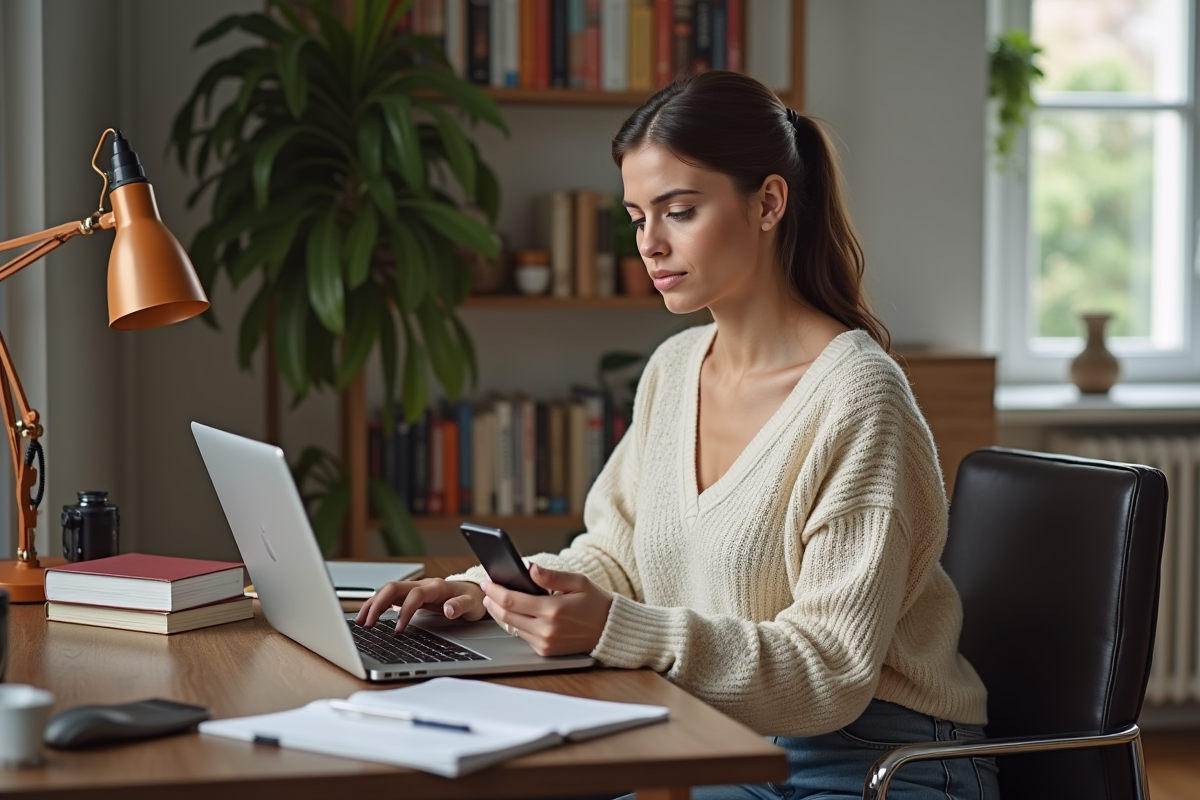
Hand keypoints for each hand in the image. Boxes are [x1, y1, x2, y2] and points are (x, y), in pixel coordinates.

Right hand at [354, 578, 485, 632]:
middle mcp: (422, 585)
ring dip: (373, 604)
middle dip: (378, 604)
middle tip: (368, 624)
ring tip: (361, 621)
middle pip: (394, 588)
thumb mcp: (472, 604)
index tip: (398, 629)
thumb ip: (461, 606)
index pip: (414, 595)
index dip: (405, 611)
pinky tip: (368, 616)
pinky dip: (377, 605)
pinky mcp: (411, 594)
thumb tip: (449, 610)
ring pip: (388, 591)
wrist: (474, 592)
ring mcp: (415, 588)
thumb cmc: (473, 599)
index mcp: (436, 587)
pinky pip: (390, 597)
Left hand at [481, 564, 612, 656]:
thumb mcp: (578, 581)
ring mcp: (545, 643)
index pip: (511, 600)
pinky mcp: (545, 652)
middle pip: (506, 615)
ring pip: (511, 627)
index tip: (487, 581)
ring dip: (500, 613)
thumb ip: (552, 576)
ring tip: (495, 600)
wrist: (610, 631)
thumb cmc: (595, 603)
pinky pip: (522, 636)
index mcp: (553, 610)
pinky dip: (515, 624)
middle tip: (487, 590)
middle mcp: (546, 629)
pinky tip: (512, 613)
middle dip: (492, 602)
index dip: (495, 590)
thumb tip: (529, 568)